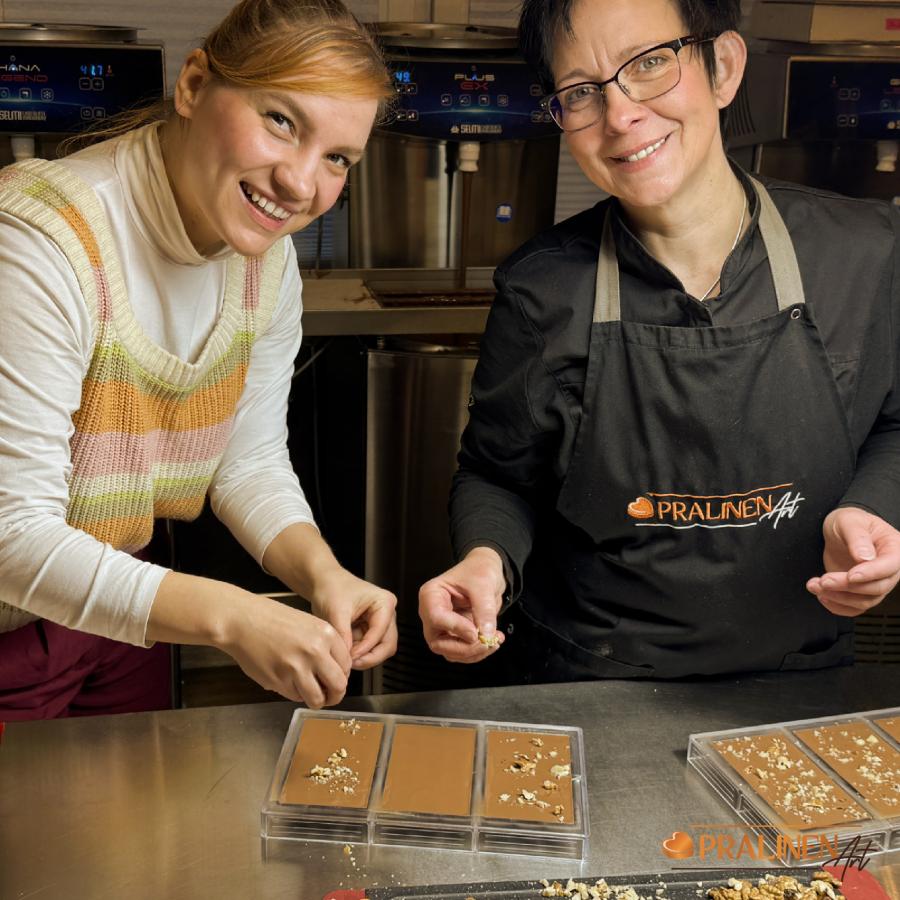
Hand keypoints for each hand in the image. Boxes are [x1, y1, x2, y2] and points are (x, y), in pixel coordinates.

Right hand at [219, 593, 352, 708]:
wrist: (242, 620)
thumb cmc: (272, 620)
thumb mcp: (308, 624)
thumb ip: (325, 645)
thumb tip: (335, 671)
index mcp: (326, 634)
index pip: (347, 665)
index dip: (342, 675)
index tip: (336, 679)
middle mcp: (315, 651)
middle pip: (338, 685)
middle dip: (335, 695)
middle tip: (329, 696)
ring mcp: (297, 668)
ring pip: (318, 699)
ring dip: (316, 701)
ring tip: (311, 696)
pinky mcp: (279, 681)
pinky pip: (295, 697)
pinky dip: (295, 694)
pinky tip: (288, 682)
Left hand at [310, 569, 397, 669]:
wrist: (323, 582)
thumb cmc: (331, 587)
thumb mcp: (336, 611)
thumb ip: (343, 635)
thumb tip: (347, 656)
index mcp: (384, 603)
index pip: (380, 633)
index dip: (365, 648)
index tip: (350, 657)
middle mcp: (386, 613)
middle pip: (387, 645)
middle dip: (369, 656)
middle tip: (351, 663)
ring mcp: (380, 622)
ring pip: (379, 649)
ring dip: (363, 655)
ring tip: (345, 656)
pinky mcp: (370, 629)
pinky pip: (369, 648)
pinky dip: (358, 652)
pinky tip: (345, 649)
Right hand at [419, 547, 505, 662]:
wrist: (486, 572)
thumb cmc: (478, 570)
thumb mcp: (483, 585)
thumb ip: (484, 610)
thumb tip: (485, 635)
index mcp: (431, 595)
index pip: (436, 618)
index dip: (456, 628)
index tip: (476, 632)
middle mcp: (432, 614)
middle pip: (438, 642)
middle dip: (465, 647)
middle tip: (488, 641)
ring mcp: (442, 627)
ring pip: (450, 652)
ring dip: (474, 652)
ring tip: (495, 640)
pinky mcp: (454, 636)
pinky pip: (461, 653)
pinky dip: (478, 652)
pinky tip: (492, 640)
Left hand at [806, 507, 899, 615]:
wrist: (839, 531)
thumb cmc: (849, 522)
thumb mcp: (849, 521)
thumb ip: (857, 537)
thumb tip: (865, 557)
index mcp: (894, 548)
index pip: (889, 567)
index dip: (871, 573)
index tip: (851, 575)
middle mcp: (889, 569)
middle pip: (877, 588)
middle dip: (848, 587)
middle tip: (824, 580)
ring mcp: (876, 582)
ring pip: (865, 601)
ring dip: (838, 598)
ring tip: (815, 586)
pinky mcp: (861, 592)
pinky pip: (855, 608)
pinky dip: (837, 606)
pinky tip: (822, 596)